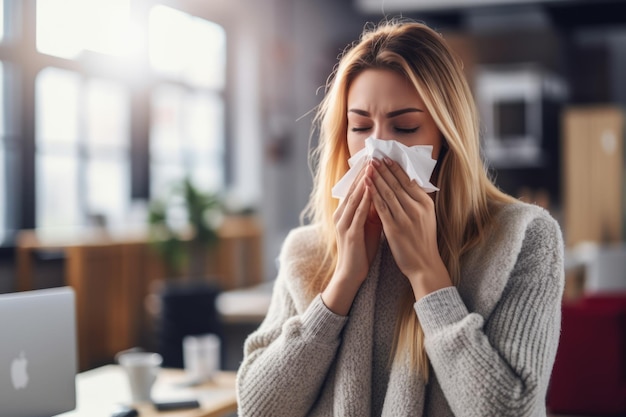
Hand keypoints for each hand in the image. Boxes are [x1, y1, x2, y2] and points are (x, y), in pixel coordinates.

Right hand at [322, 166, 381, 314]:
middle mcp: (341, 215)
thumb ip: (373, 210)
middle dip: (363, 172)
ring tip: (372, 167)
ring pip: (354, 198)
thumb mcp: (368, 225)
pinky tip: (373, 191)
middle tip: (372, 156)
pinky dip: (365, 200)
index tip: (374, 158)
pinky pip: (358, 213)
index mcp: (345, 212)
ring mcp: (343, 223)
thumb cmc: (361, 250)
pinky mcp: (349, 233)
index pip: (354, 188)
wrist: (352, 274)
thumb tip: (384, 194)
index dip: (363, 173)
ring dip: (364, 182)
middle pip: (352, 189)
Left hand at [365, 157, 450, 299]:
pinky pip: (381, 208)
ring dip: (376, 178)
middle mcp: (416, 208)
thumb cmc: (423, 241)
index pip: (408, 181)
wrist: (424, 264)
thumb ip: (417, 200)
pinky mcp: (394, 228)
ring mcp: (405, 218)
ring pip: (388, 193)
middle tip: (373, 157)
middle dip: (383, 169)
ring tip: (368, 166)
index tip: (386, 158)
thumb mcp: (426, 217)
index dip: (396, 169)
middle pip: (397, 184)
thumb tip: (409, 182)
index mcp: (425, 204)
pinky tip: (366, 185)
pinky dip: (372, 194)